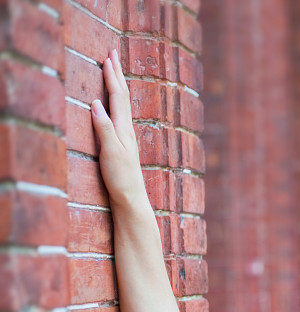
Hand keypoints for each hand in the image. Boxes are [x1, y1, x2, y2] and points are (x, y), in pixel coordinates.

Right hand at [90, 49, 146, 206]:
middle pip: (122, 96)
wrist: (131, 197)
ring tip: (114, 71)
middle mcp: (127, 129)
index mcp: (123, 128)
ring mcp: (126, 137)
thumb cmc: (120, 177)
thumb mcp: (110, 151)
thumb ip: (103, 127)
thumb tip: (96, 103)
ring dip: (117, 85)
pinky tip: (115, 105)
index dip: (112, 76)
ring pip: (122, 105)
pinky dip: (116, 103)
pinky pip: (120, 116)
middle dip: (116, 74)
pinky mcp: (122, 145)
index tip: (108, 56)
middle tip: (112, 53)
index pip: (117, 96)